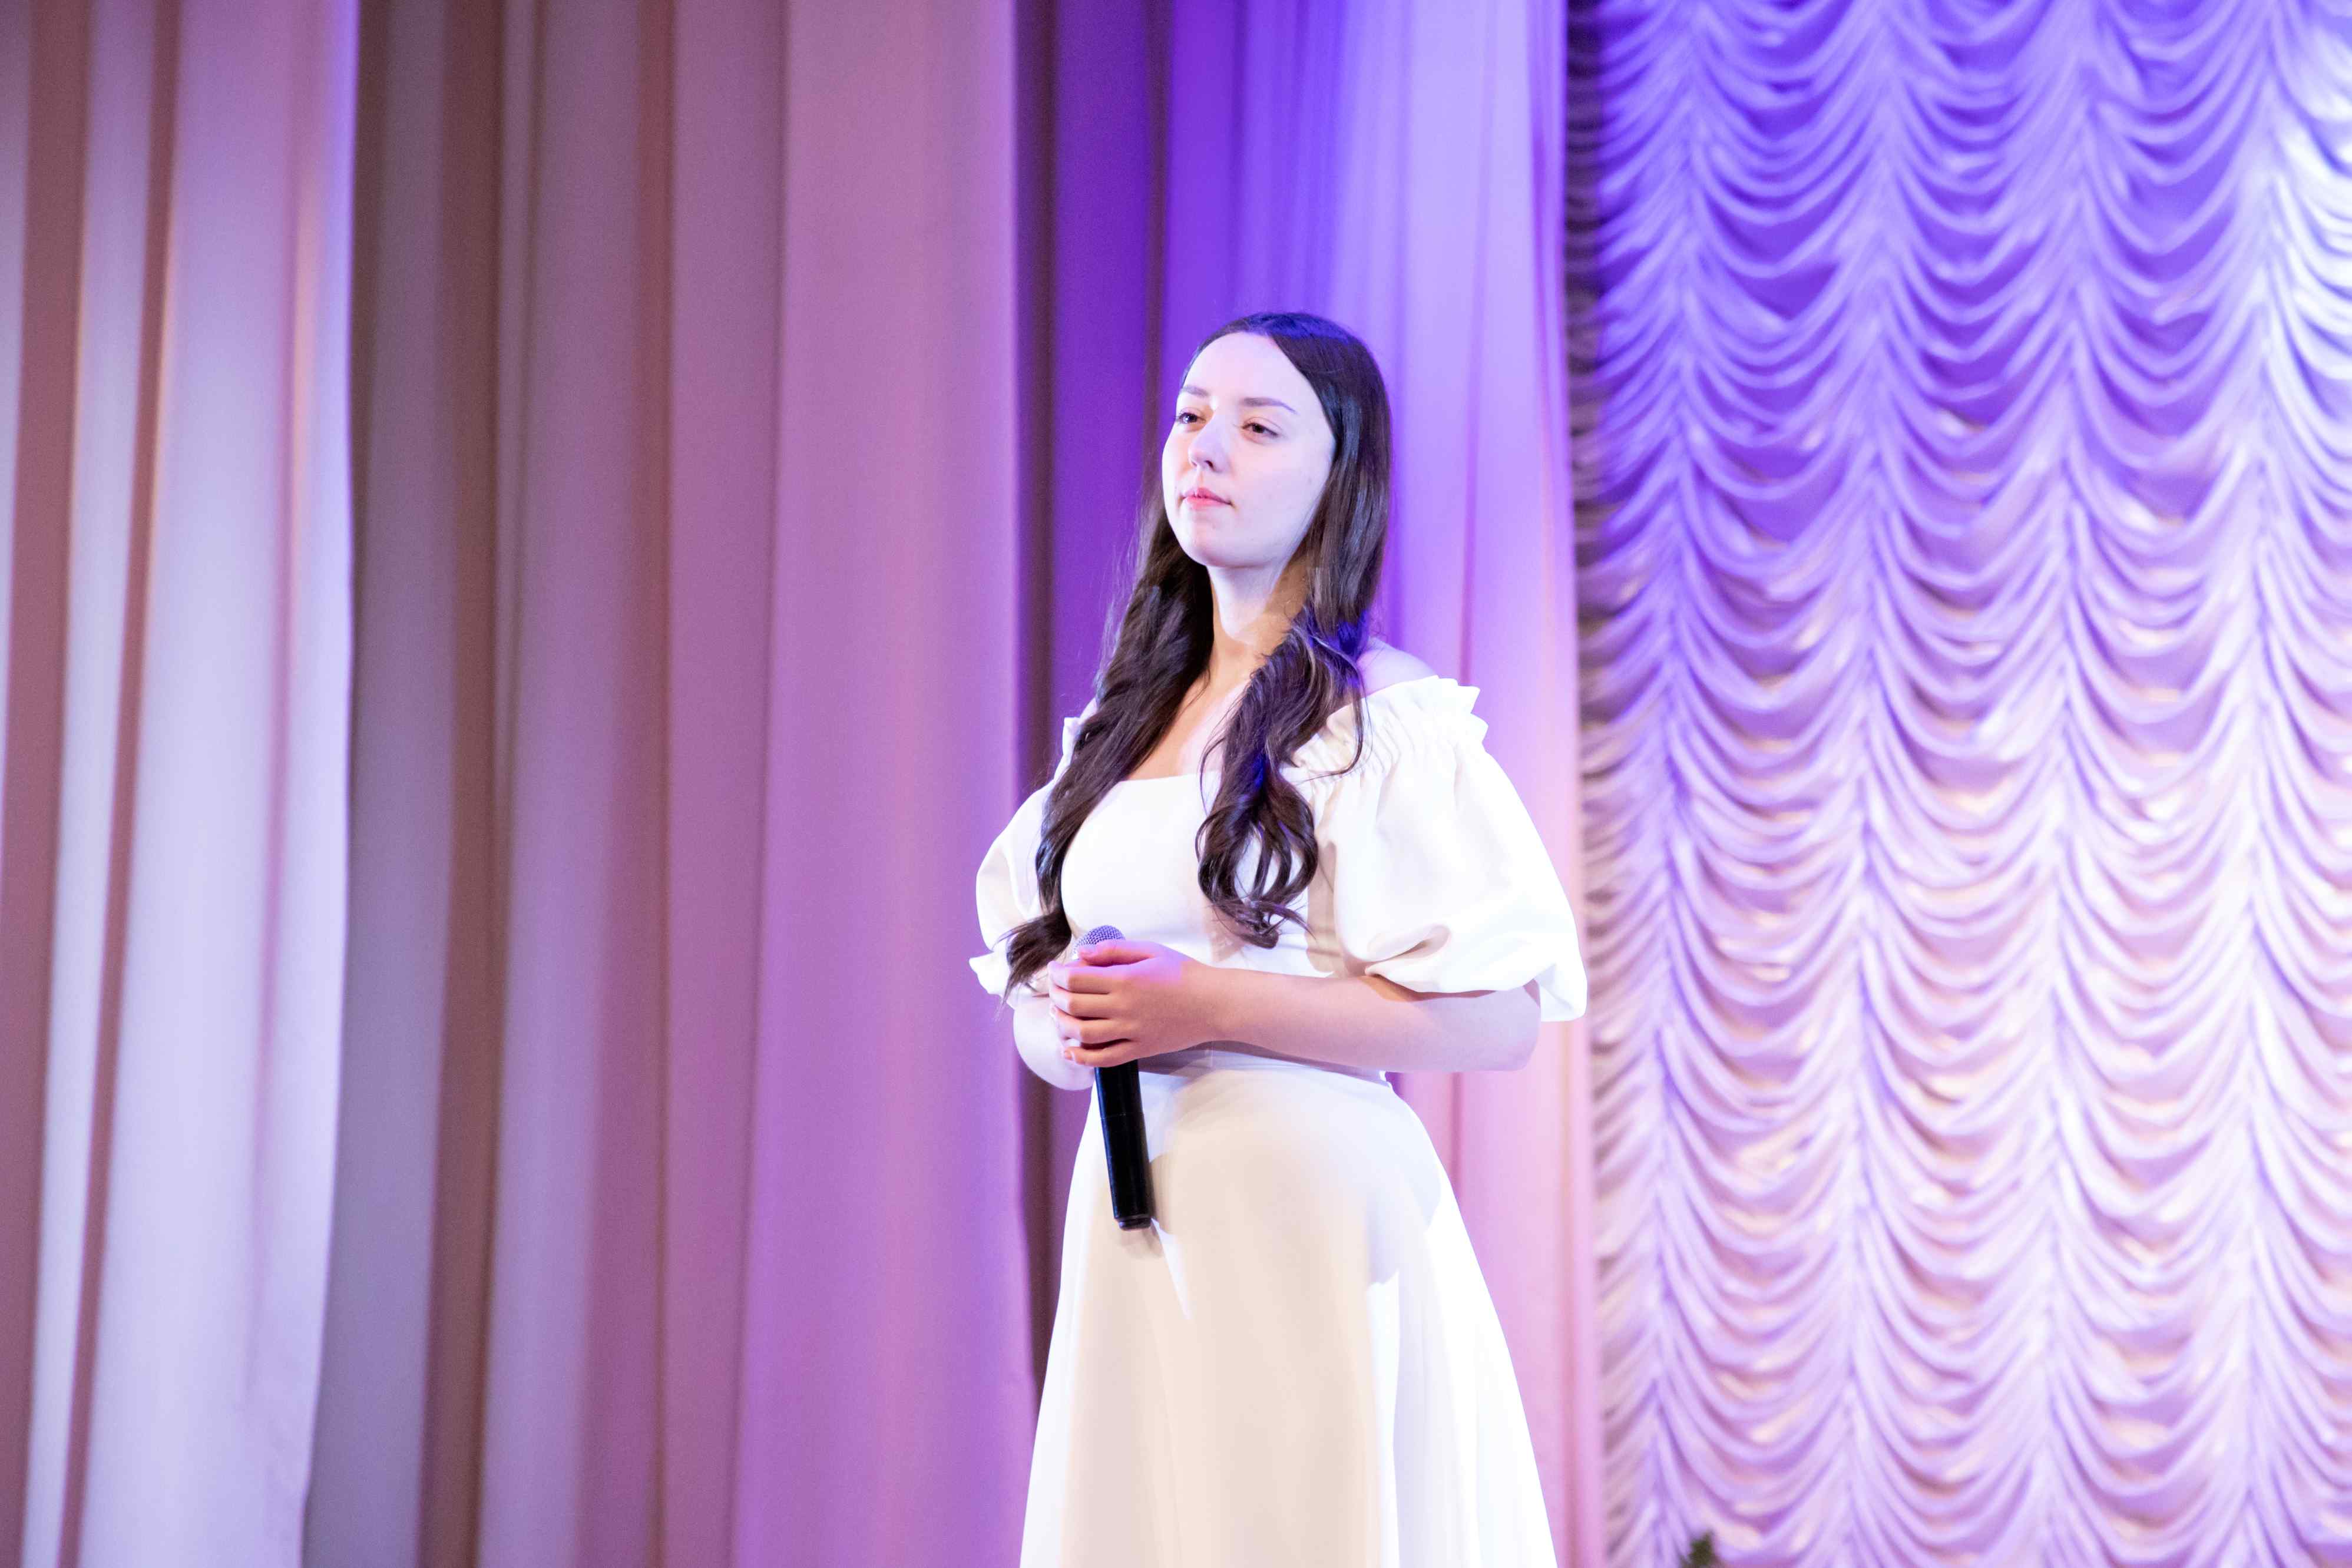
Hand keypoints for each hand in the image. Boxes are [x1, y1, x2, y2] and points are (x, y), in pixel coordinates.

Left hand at [1046, 939, 1222, 1069]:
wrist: (1214, 1004)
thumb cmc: (1184, 974)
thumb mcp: (1151, 950)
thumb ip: (1114, 950)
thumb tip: (1082, 953)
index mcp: (1125, 980)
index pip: (1075, 979)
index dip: (1058, 974)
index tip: (1055, 970)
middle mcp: (1123, 1008)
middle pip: (1073, 1005)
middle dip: (1056, 996)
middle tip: (1054, 989)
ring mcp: (1130, 1032)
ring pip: (1081, 1033)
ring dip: (1061, 1024)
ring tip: (1057, 1014)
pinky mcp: (1139, 1050)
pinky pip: (1103, 1059)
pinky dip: (1081, 1057)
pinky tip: (1069, 1050)